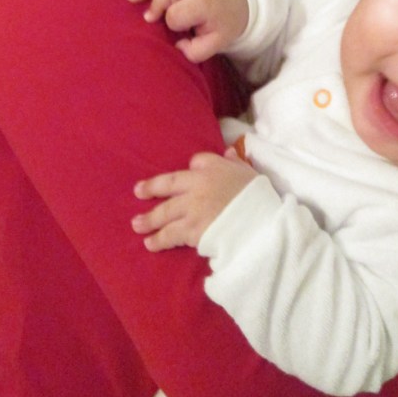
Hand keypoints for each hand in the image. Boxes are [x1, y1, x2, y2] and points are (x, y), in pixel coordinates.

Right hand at [125, 0, 248, 61]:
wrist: (244, 0)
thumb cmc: (226, 23)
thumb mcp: (218, 43)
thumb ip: (197, 51)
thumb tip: (176, 45)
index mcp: (205, 5)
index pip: (176, 14)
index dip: (172, 23)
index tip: (176, 29)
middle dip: (154, 2)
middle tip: (147, 17)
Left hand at [132, 148, 256, 250]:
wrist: (260, 222)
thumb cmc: (257, 196)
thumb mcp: (248, 173)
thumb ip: (235, 162)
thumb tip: (229, 152)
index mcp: (213, 169)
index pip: (196, 162)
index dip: (190, 168)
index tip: (184, 174)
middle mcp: (198, 187)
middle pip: (169, 186)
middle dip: (151, 189)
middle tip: (137, 192)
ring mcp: (192, 210)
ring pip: (164, 214)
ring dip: (149, 220)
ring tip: (137, 225)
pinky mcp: (192, 232)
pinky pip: (171, 235)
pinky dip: (159, 240)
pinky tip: (151, 244)